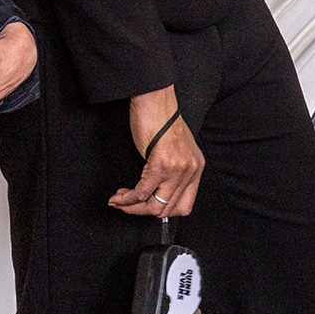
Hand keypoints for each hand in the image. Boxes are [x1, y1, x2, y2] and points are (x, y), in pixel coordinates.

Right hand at [111, 86, 203, 219]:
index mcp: (196, 168)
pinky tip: (118, 197)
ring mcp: (178, 169)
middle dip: (143, 212)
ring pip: (154, 205)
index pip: (184, 205)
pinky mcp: (161, 165)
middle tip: (127, 206)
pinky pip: (142, 192)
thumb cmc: (161, 122)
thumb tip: (157, 195)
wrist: (155, 102)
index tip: (146, 207)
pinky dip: (127, 199)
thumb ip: (173, 172)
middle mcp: (190, 171)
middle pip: (168, 209)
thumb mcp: (175, 150)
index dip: (162, 211)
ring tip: (119, 201)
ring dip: (133, 208)